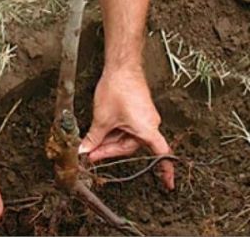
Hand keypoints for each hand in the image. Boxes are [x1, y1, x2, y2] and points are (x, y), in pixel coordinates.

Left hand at [80, 66, 174, 188]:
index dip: (164, 170)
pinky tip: (99, 131)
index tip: (168, 185)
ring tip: (90, 142)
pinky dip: (113, 131)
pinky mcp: (137, 111)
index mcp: (147, 129)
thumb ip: (94, 138)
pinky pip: (126, 127)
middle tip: (90, 155)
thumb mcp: (102, 119)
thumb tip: (85, 151)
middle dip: (109, 150)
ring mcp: (144, 117)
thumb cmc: (117, 89)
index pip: (160, 155)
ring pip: (126, 137)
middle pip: (130, 147)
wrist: (122, 67)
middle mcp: (149, 124)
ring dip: (109, 140)